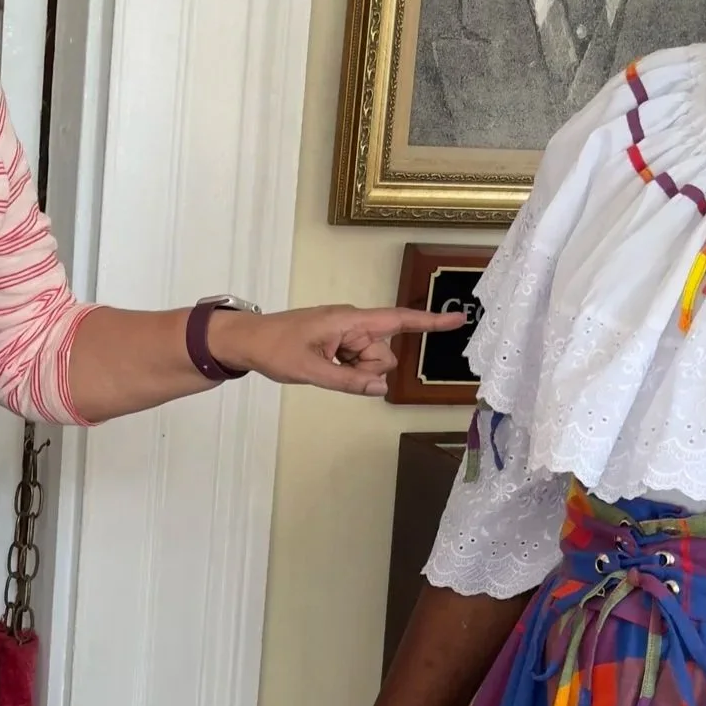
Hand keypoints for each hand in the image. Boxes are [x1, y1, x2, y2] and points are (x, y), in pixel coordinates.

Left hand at [211, 305, 456, 395]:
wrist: (247, 341)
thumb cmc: (275, 348)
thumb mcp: (311, 370)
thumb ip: (348, 380)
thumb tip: (381, 386)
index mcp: (350, 321)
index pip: (397, 321)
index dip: (429, 322)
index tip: (458, 319)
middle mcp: (353, 324)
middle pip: (383, 354)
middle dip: (368, 369)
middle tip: (332, 368)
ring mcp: (346, 334)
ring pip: (371, 362)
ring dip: (354, 371)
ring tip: (321, 365)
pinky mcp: (339, 343)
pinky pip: (356, 362)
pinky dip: (346, 369)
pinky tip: (322, 366)